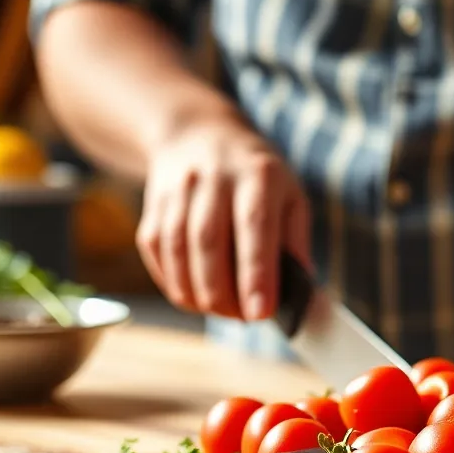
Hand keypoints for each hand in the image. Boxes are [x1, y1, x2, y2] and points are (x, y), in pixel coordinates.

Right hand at [136, 113, 309, 320]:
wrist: (199, 134)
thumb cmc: (257, 177)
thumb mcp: (290, 197)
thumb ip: (296, 244)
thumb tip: (300, 294)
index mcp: (258, 174)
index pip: (254, 226)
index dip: (256, 272)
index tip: (261, 313)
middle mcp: (213, 177)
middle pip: (209, 242)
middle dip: (223, 293)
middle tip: (242, 318)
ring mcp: (178, 189)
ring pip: (178, 250)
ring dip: (197, 293)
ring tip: (219, 310)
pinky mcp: (154, 205)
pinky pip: (157, 252)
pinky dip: (173, 283)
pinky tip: (193, 295)